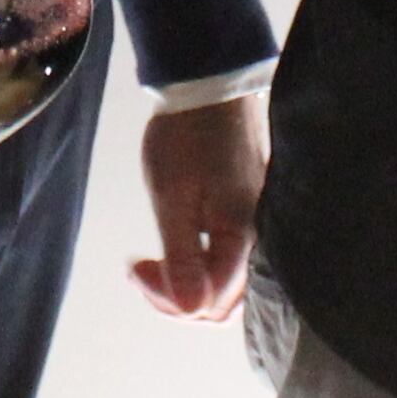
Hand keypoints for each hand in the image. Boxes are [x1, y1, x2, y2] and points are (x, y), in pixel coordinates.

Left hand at [127, 93, 266, 319]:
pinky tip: (175, 246)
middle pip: (220, 302)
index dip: (169, 299)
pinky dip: (199, 265)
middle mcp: (259, 241)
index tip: (137, 268)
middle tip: (140, 269)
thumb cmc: (186, 138)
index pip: (210, 303)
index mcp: (243, 239)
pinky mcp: (250, 218)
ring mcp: (258, 230)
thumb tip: (188, 310)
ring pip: (223, 284)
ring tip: (151, 263)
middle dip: (175, 298)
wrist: (209, 87)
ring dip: (186, 284)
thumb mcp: (173, 199)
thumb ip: (183, 258)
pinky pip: (227, 260)